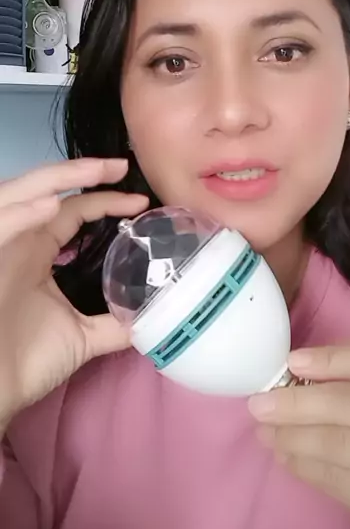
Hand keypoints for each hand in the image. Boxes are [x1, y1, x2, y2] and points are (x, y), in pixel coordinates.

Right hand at [0, 158, 148, 431]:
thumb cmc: (23, 364)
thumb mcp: (81, 337)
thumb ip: (114, 323)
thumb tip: (154, 317)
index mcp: (36, 253)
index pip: (71, 211)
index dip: (104, 200)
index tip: (140, 201)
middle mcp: (15, 242)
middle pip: (46, 190)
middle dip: (82, 172)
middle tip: (120, 164)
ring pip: (19, 194)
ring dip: (55, 180)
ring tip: (92, 171)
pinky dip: (19, 214)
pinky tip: (48, 207)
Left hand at [248, 343, 349, 528]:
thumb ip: (345, 384)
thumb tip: (287, 376)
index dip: (328, 359)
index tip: (291, 362)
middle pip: (345, 403)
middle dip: (294, 403)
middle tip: (258, 405)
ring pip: (336, 444)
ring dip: (291, 437)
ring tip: (264, 433)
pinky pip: (334, 478)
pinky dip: (302, 466)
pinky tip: (284, 457)